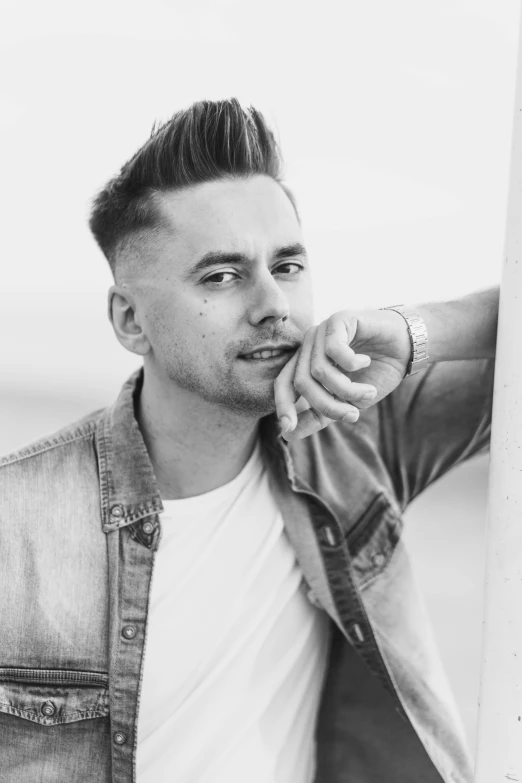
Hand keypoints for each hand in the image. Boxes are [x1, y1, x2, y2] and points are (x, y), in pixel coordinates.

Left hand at [274, 308, 410, 439]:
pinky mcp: (339, 319)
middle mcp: (310, 346)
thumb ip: (319, 415)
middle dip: (327, 405)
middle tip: (353, 414)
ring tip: (368, 391)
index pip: (283, 383)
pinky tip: (365, 361)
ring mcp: (322, 331)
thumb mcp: (347, 402)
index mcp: (307, 363)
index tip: (287, 428)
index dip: (283, 405)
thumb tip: (288, 435)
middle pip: (302, 382)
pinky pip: (335, 350)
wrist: (405, 349)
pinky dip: (352, 364)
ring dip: (347, 390)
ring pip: (319, 370)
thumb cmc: (376, 374)